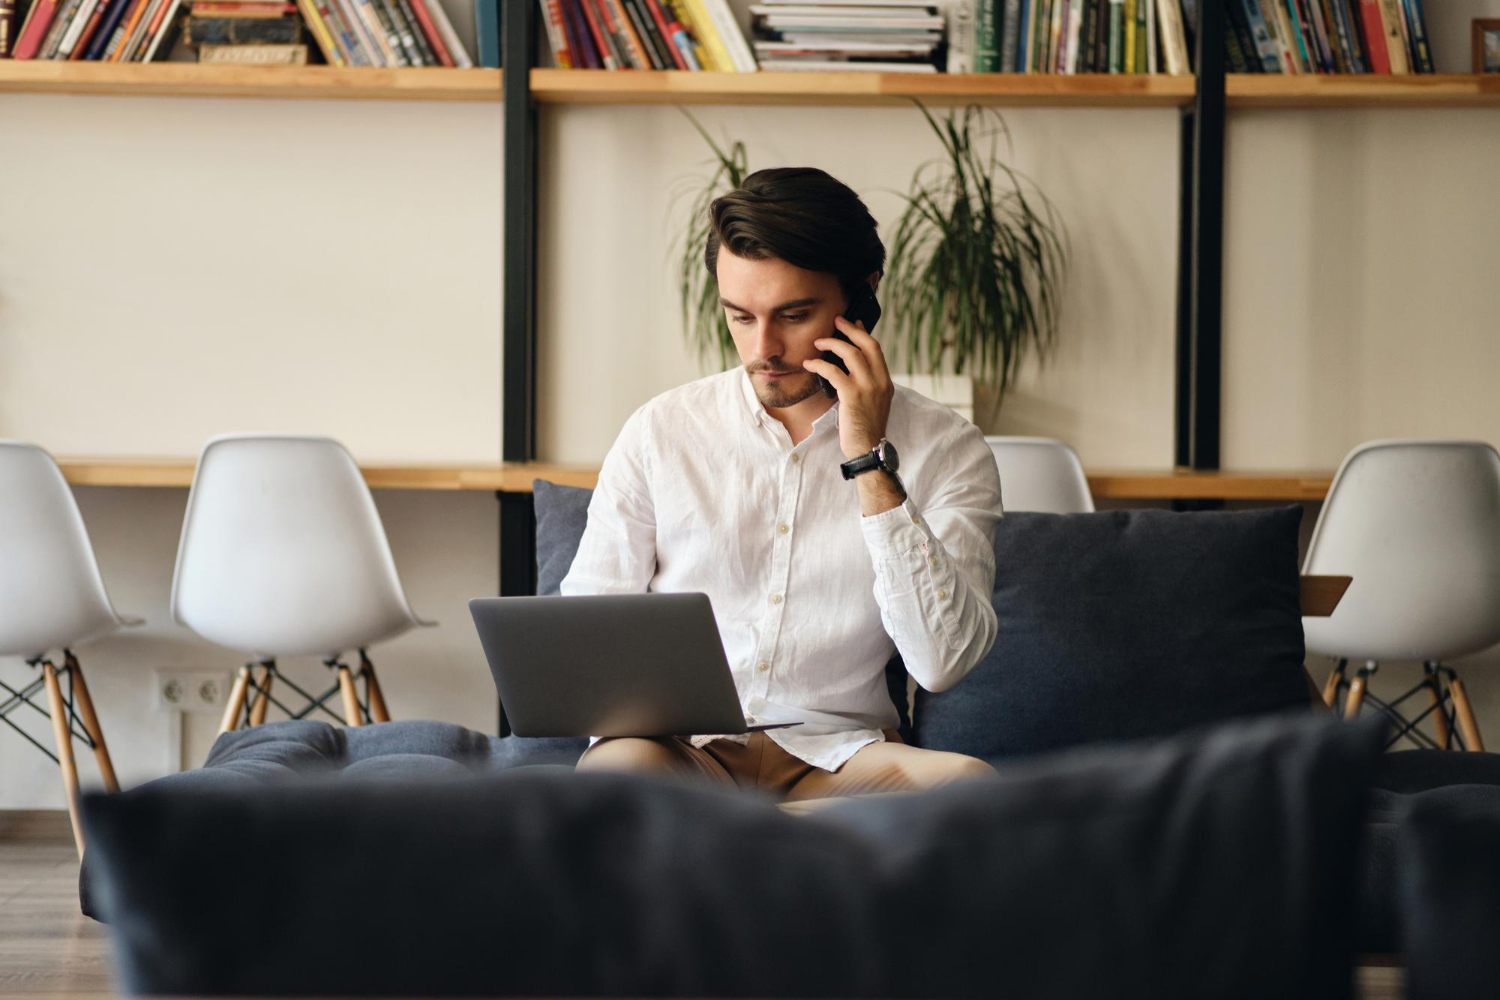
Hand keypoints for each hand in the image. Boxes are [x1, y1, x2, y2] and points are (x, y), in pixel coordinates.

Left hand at [803, 317, 893, 460]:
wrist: (868, 449)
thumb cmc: (865, 429)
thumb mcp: (872, 403)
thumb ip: (866, 385)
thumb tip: (849, 370)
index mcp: (885, 382)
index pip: (876, 349)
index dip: (863, 333)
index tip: (854, 322)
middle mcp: (879, 381)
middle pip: (867, 344)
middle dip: (850, 329)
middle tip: (836, 321)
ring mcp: (868, 388)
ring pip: (851, 353)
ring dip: (832, 344)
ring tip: (818, 342)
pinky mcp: (852, 395)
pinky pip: (834, 372)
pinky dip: (819, 365)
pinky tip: (809, 364)